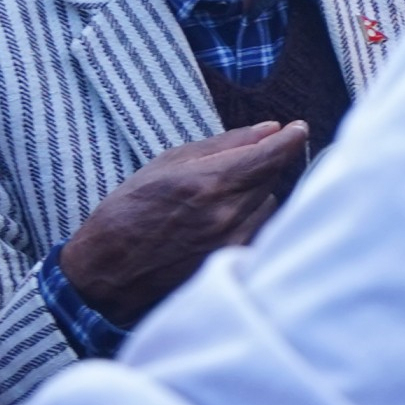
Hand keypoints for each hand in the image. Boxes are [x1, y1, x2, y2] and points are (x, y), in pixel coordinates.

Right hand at [55, 122, 311, 324]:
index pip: (271, 156)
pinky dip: (249, 219)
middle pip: (273, 177)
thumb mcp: (165, 166)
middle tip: (237, 164)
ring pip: (269, 204)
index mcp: (208, 184)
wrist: (107, 276)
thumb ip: (223, 145)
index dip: (290, 140)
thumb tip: (270, 129)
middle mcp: (228, 214)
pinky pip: (260, 229)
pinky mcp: (236, 262)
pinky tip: (219, 222)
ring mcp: (235, 241)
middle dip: (263, 164)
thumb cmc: (127, 214)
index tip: (297, 129)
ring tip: (216, 199)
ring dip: (255, 194)